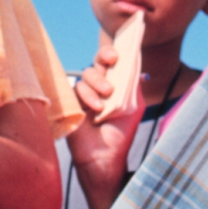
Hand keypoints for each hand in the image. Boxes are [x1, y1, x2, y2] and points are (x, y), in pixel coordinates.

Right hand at [67, 44, 143, 208]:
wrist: (105, 157)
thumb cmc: (120, 134)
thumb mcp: (133, 106)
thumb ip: (134, 84)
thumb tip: (137, 62)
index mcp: (112, 84)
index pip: (110, 62)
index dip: (112, 51)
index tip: (119, 51)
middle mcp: (97, 87)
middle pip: (97, 63)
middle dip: (104, 58)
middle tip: (113, 61)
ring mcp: (82, 95)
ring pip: (86, 75)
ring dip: (97, 83)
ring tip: (106, 98)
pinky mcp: (70, 104)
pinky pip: (75, 89)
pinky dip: (88, 96)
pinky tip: (96, 109)